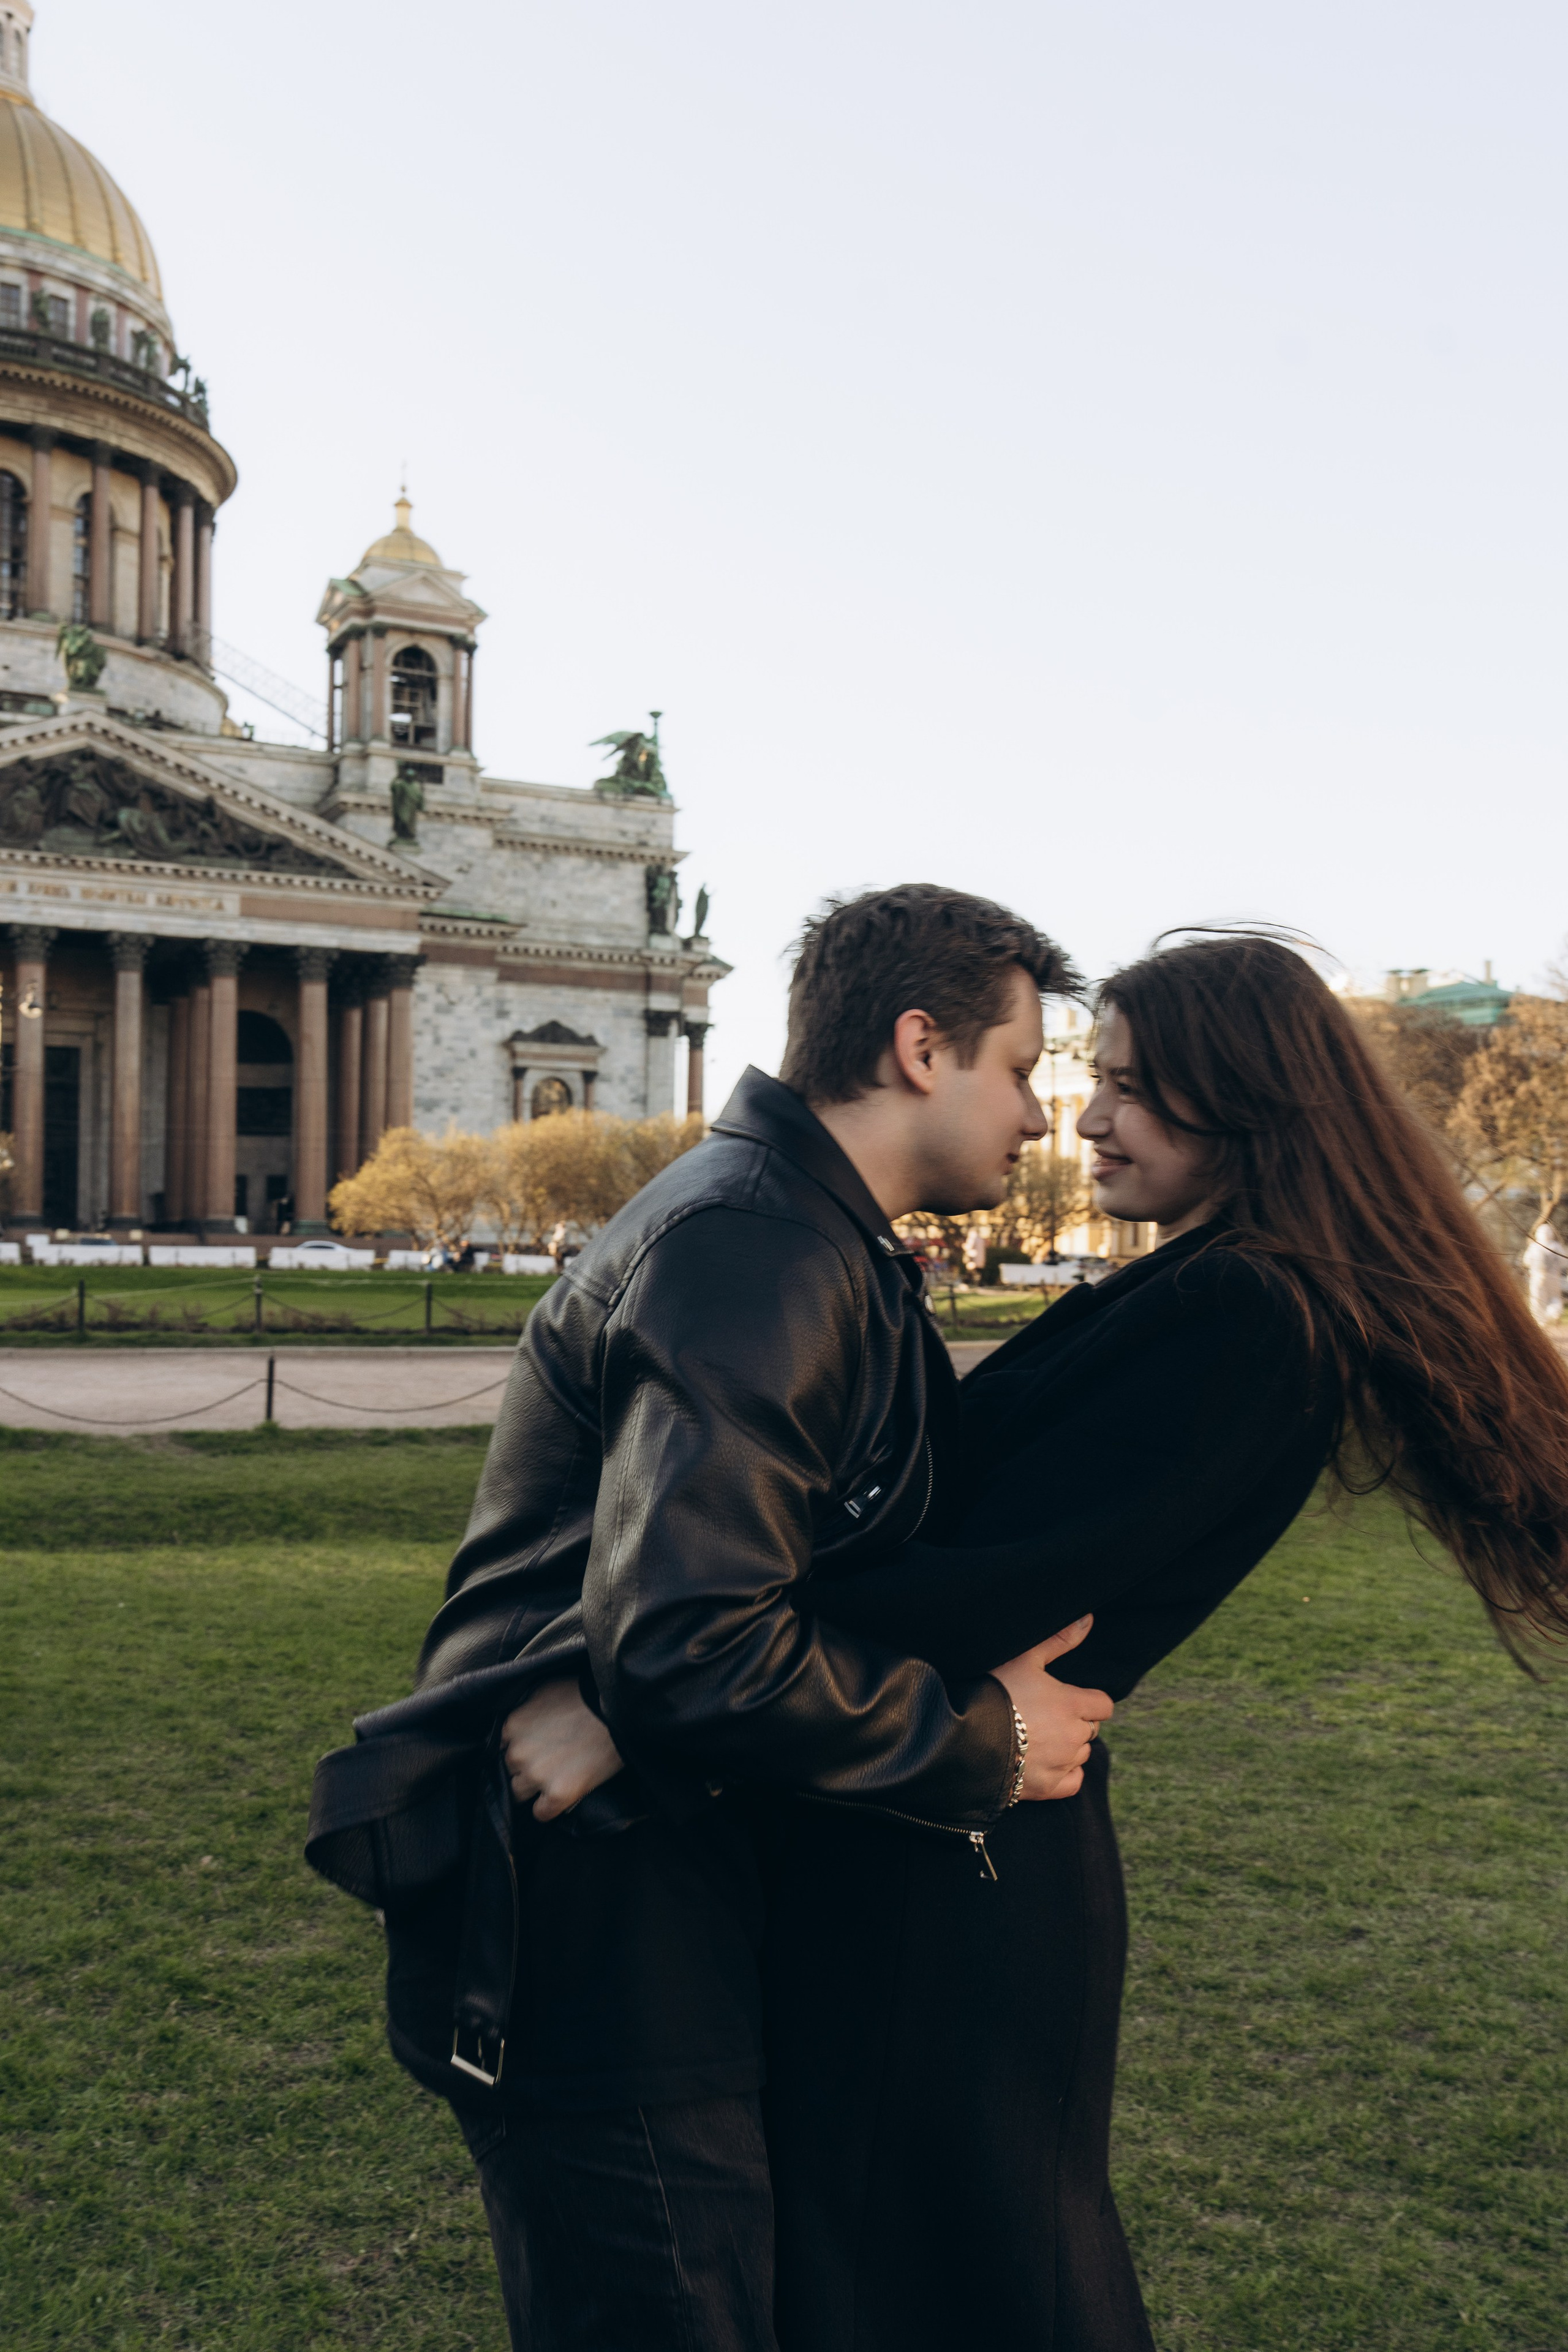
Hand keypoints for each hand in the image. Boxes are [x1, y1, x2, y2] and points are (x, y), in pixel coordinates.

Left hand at [500, 1679, 624, 1820]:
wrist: (619, 1710)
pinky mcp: (558, 1795)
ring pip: (520, 1794)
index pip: (501, 1749)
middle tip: (550, 1760)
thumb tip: (515, 1728)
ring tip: (557, 1776)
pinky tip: (562, 1793)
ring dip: (535, 1788)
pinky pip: (540, 1813)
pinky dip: (549, 1807)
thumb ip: (522, 1711)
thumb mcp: (543, 1691)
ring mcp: (537, 1775)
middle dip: (526, 1768)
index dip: (519, 1750)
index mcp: (512, 1726)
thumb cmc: (584, 1696)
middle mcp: (518, 1753)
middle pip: (510, 1771)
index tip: (534, 1749)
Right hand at [990, 1617, 1113, 1802]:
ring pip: (1081, 1755)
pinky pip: (1073, 1782)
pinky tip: (1044, 1763)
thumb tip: (1089, 1620)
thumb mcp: (1025, 1658)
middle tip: (1045, 1715)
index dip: (1088, 1701)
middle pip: (1090, 1729)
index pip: (1103, 1705)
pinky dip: (1064, 1774)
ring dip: (1068, 1747)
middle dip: (1075, 1722)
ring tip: (1038, 1737)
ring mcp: (1062, 1765)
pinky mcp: (1048, 1788)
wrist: (964, 1737)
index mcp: (1073, 1705)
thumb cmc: (994, 1691)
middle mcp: (1074, 1737)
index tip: (1067, 1699)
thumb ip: (1060, 1640)